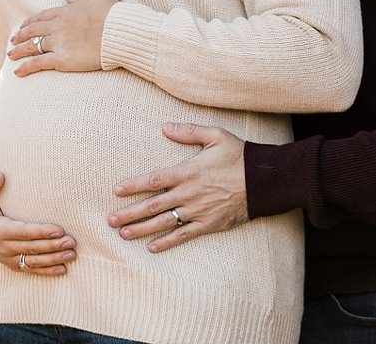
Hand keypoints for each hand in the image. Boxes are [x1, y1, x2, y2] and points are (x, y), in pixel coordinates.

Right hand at [0, 171, 75, 275]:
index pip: (22, 232)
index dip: (41, 232)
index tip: (59, 230)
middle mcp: (2, 247)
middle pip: (31, 248)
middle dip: (53, 246)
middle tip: (72, 242)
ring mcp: (7, 258)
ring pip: (33, 261)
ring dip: (54, 259)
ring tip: (72, 254)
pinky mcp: (12, 264)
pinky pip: (31, 269)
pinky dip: (47, 271)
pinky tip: (63, 269)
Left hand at [9, 0, 118, 74]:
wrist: (120, 32)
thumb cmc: (113, 14)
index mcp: (65, 12)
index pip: (42, 16)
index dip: (30, 21)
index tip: (24, 25)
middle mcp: (57, 26)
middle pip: (33, 31)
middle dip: (20, 35)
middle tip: (13, 39)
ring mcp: (58, 43)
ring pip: (32, 46)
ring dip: (19, 51)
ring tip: (11, 55)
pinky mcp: (61, 59)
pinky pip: (38, 63)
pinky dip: (26, 67)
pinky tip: (17, 72)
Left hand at [109, 124, 248, 253]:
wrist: (265, 180)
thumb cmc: (240, 155)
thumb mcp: (216, 135)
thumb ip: (189, 131)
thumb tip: (164, 126)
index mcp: (189, 171)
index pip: (154, 179)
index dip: (133, 185)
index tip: (116, 190)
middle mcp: (190, 193)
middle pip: (154, 205)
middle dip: (130, 213)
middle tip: (110, 220)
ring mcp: (199, 211)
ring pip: (165, 222)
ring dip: (142, 229)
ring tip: (123, 234)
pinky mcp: (209, 224)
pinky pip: (184, 235)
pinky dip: (167, 242)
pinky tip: (152, 247)